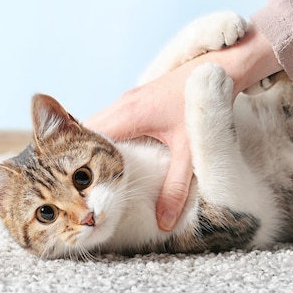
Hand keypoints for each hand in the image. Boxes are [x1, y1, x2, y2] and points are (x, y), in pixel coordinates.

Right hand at [84, 26, 280, 230]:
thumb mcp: (189, 151)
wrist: (217, 71)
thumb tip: (163, 221)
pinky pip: (109, 123)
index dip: (79, 162)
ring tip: (88, 178)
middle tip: (76, 187)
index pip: (89, 139)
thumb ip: (175, 187)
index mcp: (129, 115)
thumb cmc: (202, 106)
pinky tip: (111, 160)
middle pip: (86, 133)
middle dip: (79, 157)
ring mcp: (127, 101)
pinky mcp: (135, 102)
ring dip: (91, 148)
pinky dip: (104, 140)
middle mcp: (122, 105)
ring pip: (96, 126)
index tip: (75, 187)